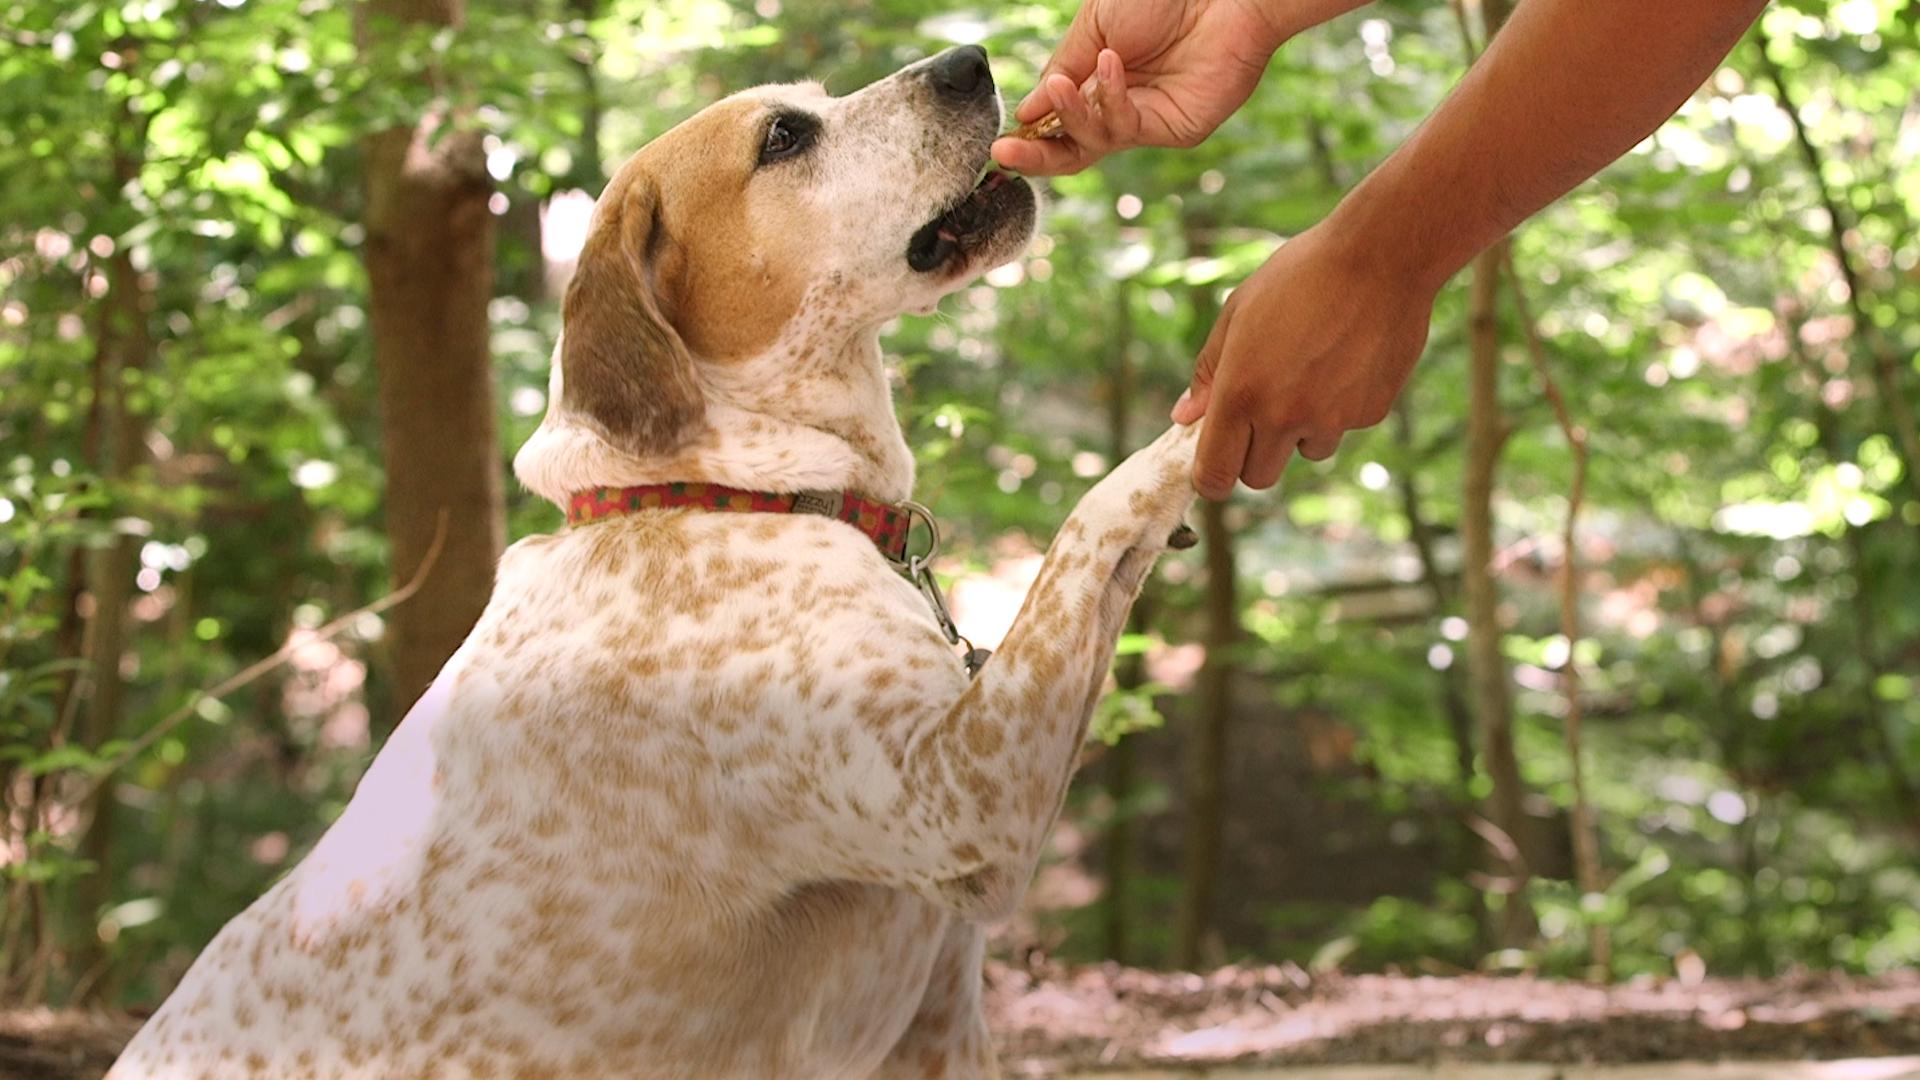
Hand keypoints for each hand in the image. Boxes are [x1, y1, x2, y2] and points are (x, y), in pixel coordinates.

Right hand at [990, 0, 1288, 175]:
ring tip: (1062, 86)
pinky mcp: (1176, 129)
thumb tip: (1028, 113)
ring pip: (1095, 143)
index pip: (1057, 123)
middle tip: (1004, 154)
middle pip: (1072, 151)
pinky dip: (1110, 99)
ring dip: (1072, 116)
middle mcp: (1120, 107)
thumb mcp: (1094, 27)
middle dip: (1035, 158)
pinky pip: (1127, 127)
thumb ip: (1062, 69)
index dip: (1029, 135)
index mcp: (1096, 82)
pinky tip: (1109, 65)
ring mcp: (1148, 121)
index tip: (1000, 141)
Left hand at [1170, 222, 1435, 499]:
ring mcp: (1330, 419)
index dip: (1210, 477)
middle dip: (1253, 454)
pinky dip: (1339, 407)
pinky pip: (1343, 427)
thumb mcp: (1238, 312)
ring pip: (1304, 452)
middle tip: (1260, 414)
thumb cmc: (1299, 276)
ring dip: (1300, 429)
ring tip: (1311, 370)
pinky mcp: (1368, 414)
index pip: (1214, 475)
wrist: (1381, 257)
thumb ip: (1208, 372)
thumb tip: (1185, 417)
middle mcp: (1283, 416)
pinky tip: (1346, 359)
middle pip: (1257, 477)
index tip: (1214, 462)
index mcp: (1241, 393)